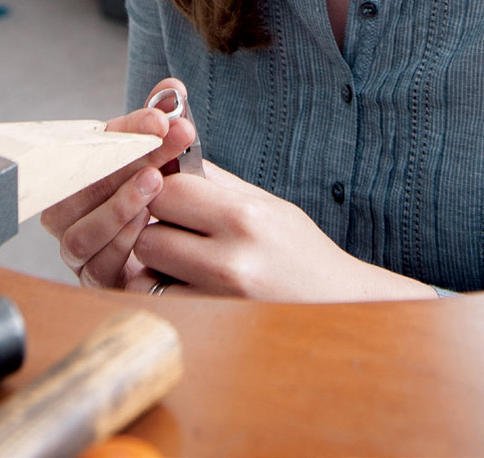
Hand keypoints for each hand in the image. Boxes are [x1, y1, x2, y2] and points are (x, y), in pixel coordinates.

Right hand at [40, 78, 195, 288]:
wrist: (180, 248)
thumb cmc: (163, 196)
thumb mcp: (165, 157)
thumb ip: (163, 121)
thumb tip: (173, 88)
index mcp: (82, 168)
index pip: (92, 142)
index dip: (126, 128)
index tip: (161, 119)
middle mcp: (70, 208)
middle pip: (78, 186)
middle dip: (122, 163)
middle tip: (162, 145)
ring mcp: (79, 246)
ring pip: (79, 230)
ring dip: (117, 205)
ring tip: (154, 184)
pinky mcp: (94, 278)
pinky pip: (94, 264)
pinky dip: (118, 242)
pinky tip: (145, 224)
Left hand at [125, 162, 437, 302]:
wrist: (336, 305)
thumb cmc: (300, 250)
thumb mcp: (267, 204)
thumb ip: (216, 183)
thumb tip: (171, 156)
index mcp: (245, 215)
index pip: (169, 188)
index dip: (162, 186)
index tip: (170, 190)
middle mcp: (230, 258)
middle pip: (150, 229)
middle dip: (154, 223)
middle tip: (176, 226)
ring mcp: (218, 299)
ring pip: (148, 266)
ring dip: (155, 258)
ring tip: (182, 256)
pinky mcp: (210, 326)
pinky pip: (158, 299)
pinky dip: (161, 289)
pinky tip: (185, 283)